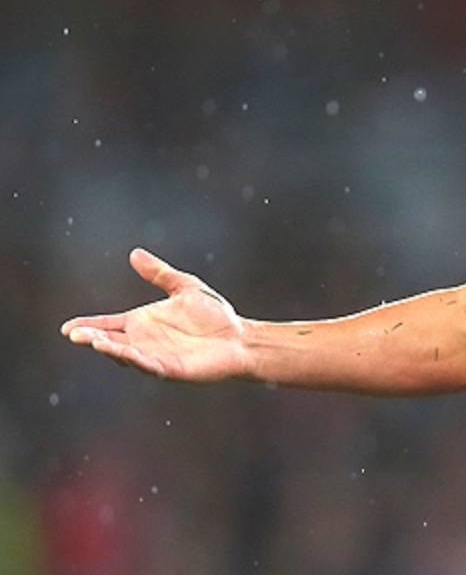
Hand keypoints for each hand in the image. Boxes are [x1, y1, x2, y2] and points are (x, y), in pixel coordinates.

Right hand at [60, 248, 251, 381]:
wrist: (240, 337)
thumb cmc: (214, 315)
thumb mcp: (184, 287)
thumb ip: (160, 273)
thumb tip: (135, 254)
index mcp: (143, 323)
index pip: (108, 324)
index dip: (88, 326)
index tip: (67, 328)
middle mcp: (145, 341)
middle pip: (111, 341)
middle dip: (93, 339)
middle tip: (76, 335)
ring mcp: (156, 356)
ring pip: (126, 355)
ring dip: (110, 350)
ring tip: (94, 342)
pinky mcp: (171, 369)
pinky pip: (149, 365)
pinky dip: (137, 359)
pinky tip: (126, 352)